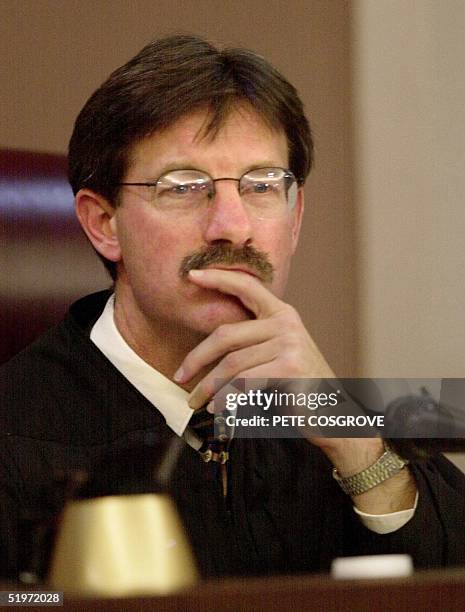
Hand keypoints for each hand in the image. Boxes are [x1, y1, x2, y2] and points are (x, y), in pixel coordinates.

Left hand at [175, 268, 416, 510]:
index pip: (247, 286)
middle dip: (197, 358)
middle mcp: (286, 323)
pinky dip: (226, 398)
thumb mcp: (278, 355)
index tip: (191, 276)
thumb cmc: (299, 387)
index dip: (218, 278)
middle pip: (227, 335)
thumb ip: (253, 343)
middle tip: (180, 376)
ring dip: (208, 386)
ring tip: (195, 402)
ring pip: (232, 364)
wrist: (334, 414)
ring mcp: (290, 343)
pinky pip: (244, 382)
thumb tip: (207, 349)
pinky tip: (217, 409)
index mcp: (282, 314)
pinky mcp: (291, 367)